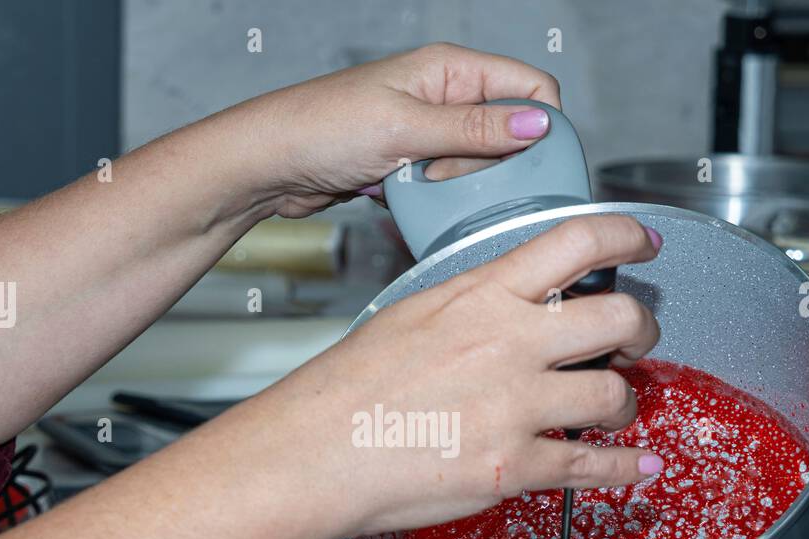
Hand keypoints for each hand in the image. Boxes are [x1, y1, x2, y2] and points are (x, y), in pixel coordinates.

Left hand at [231, 43, 562, 217]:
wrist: (270, 165)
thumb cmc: (320, 128)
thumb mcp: (406, 128)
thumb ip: (474, 129)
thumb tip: (537, 124)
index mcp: (450, 69)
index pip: (529, 87)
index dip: (539, 125)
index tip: (529, 162)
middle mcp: (445, 96)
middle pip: (508, 132)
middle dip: (492, 163)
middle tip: (454, 176)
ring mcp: (429, 131)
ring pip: (480, 164)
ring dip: (461, 185)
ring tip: (422, 185)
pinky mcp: (414, 164)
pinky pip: (449, 186)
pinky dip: (439, 198)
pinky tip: (410, 197)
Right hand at [242, 215, 662, 536]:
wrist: (315, 451)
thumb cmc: (346, 389)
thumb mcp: (410, 315)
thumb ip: (471, 304)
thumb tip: (505, 300)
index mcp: (480, 297)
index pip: (576, 241)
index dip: (626, 236)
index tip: (643, 243)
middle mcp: (508, 343)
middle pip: (619, 316)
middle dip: (643, 327)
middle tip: (638, 337)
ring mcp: (516, 406)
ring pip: (615, 394)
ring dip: (626, 403)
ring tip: (615, 408)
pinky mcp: (513, 465)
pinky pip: (591, 465)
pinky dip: (623, 467)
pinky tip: (637, 465)